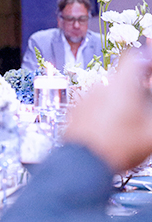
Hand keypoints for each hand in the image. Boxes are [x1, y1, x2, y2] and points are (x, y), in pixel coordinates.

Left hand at [64, 47, 151, 171]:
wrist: (82, 163)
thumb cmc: (117, 147)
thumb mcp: (150, 134)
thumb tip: (148, 106)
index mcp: (122, 86)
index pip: (133, 58)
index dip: (145, 60)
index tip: (150, 70)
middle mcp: (101, 87)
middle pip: (123, 79)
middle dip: (136, 90)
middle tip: (143, 108)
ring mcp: (86, 97)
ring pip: (109, 92)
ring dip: (120, 102)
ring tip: (128, 123)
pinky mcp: (76, 109)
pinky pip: (95, 103)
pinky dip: (105, 110)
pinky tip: (111, 128)